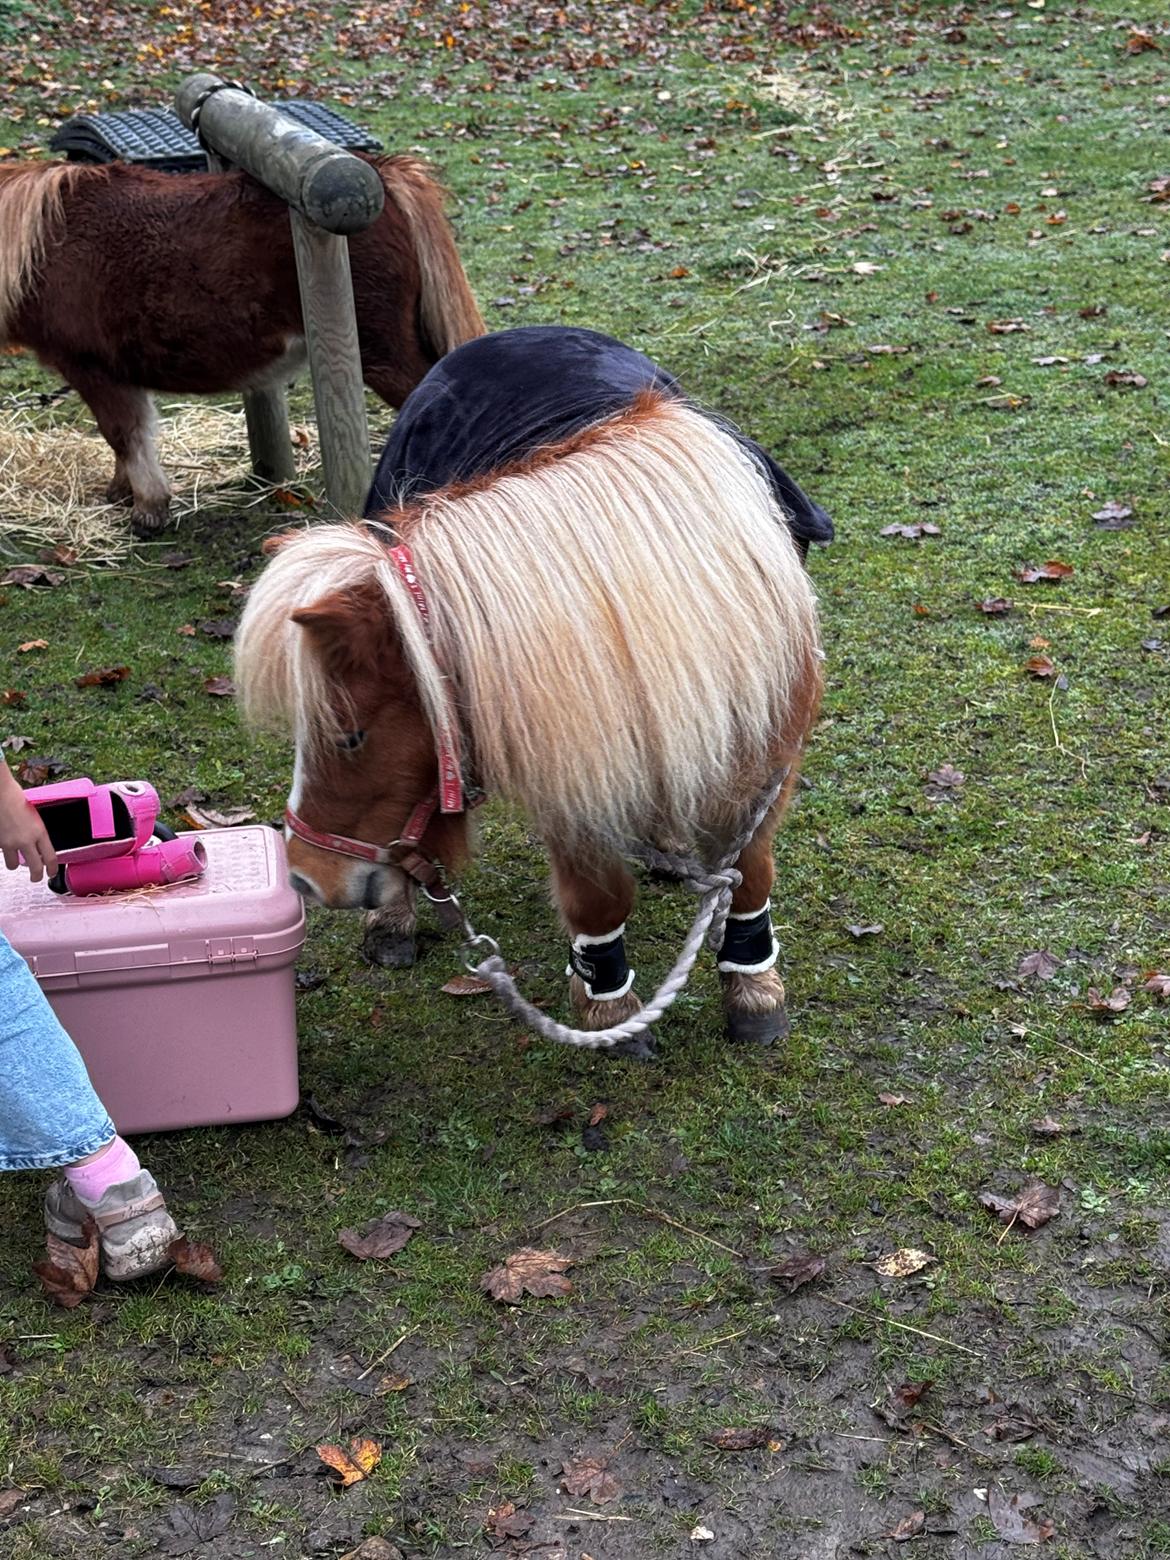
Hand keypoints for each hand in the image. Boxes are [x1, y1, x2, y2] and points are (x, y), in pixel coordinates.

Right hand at [0, 764, 56, 881]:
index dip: (51, 869)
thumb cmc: (15, 798)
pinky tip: (5, 844)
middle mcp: (26, 840)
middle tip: (36, 878)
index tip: (51, 873)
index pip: (50, 857)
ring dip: (14, 863)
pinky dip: (4, 851)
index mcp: (39, 831)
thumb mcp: (33, 815)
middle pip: (35, 867)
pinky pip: (2, 853)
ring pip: (13, 864)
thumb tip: (35, 841)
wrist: (0, 793)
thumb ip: (36, 830)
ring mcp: (10, 842)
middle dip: (36, 876)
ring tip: (15, 859)